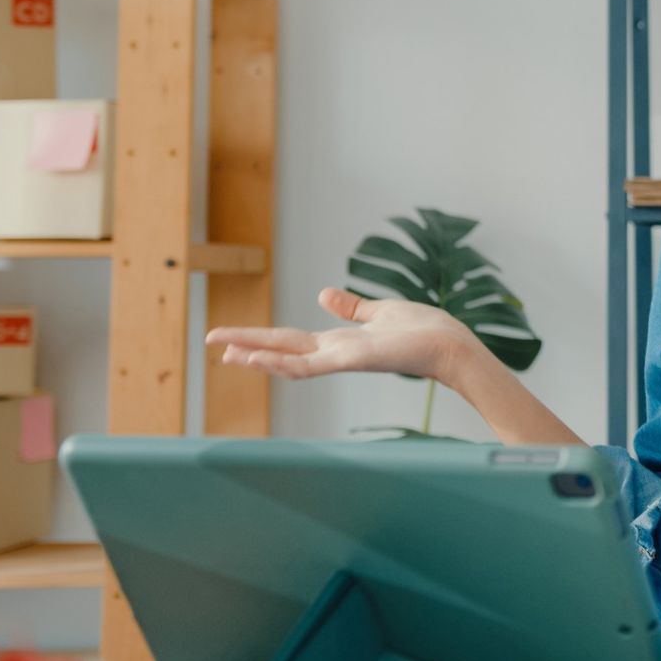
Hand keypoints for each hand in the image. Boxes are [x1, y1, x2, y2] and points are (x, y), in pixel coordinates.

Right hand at [207, 287, 481, 382]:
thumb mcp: (380, 312)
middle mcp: (335, 352)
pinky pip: (309, 366)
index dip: (260, 339)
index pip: (290, 340)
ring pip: (288, 361)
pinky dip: (282, 364)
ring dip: (257, 357)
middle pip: (280, 349)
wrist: (450, 345)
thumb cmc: (423, 331)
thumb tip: (322, 294)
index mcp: (339, 341)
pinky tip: (259, 359)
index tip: (232, 337)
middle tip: (210, 344)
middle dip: (246, 346)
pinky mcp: (351, 360)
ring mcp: (341, 359)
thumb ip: (351, 308)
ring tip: (226, 354)